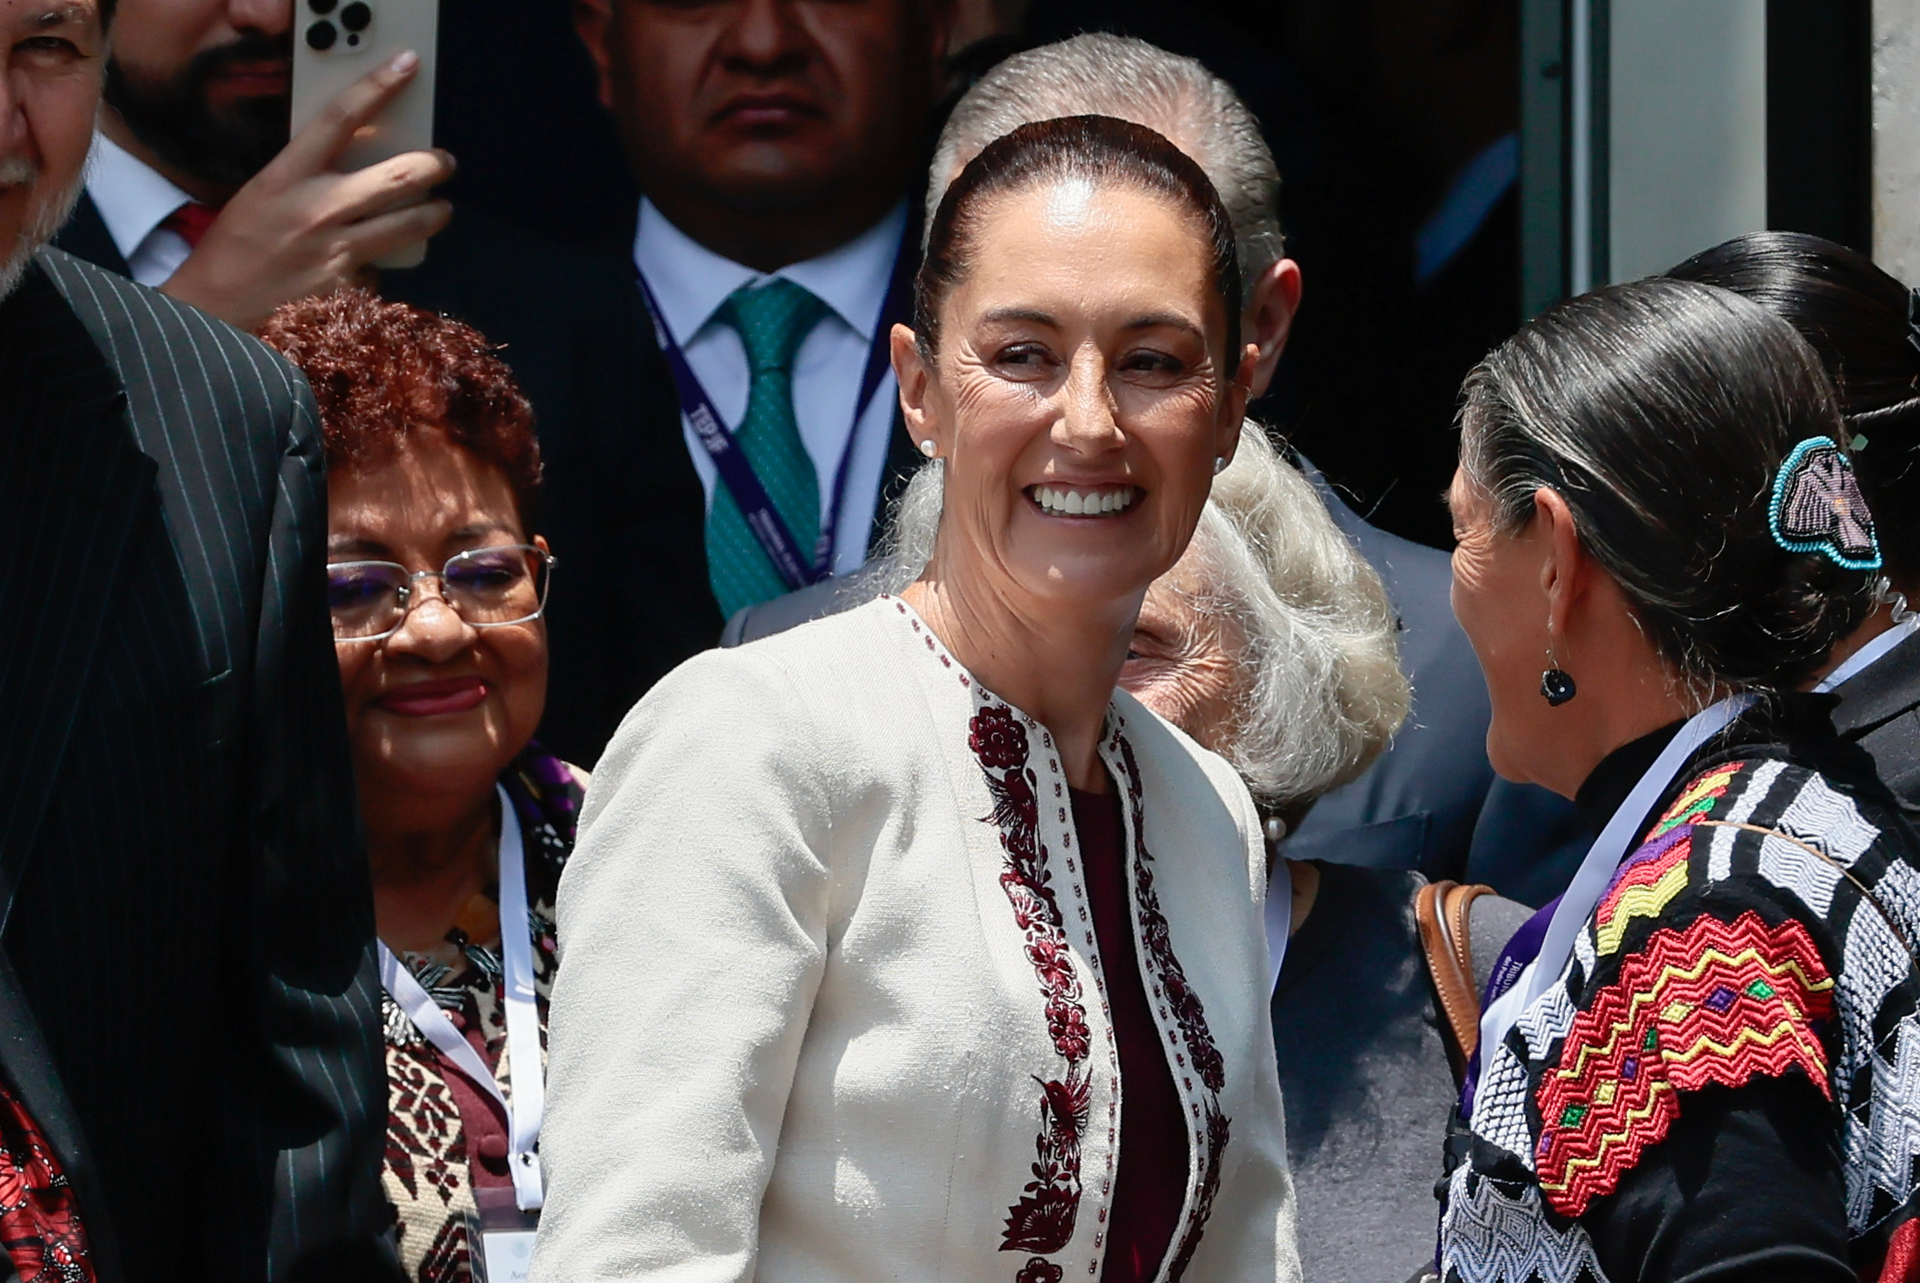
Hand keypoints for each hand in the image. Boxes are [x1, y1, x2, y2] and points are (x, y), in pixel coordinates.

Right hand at [159, 51, 454, 331]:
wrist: (216, 309)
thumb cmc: (237, 248)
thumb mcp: (263, 195)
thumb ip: (308, 177)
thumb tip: (357, 164)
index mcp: (287, 176)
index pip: (340, 118)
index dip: (377, 86)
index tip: (405, 66)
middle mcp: (318, 209)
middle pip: (398, 176)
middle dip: (433, 165)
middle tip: (445, 162)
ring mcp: (339, 251)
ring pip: (409, 224)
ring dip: (434, 214)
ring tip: (439, 210)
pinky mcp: (352, 289)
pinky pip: (384, 268)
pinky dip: (381, 266)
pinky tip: (365, 270)